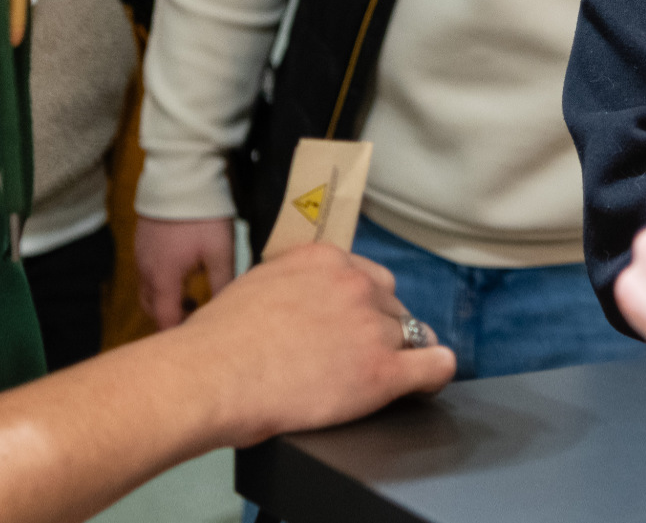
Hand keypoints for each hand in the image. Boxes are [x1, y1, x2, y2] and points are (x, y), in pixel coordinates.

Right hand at [135, 216, 235, 329]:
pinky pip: (146, 274)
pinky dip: (160, 284)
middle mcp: (146, 271)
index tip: (196, 338)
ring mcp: (140, 256)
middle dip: (170, 319)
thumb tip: (227, 309)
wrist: (179, 177)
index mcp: (163, 278)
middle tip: (197, 319)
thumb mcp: (220, 251)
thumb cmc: (202, 217)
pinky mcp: (141, 243)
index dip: (178, 333)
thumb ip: (223, 283)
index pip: (164, 319)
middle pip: (151, 309)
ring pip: (147, 291)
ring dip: (164, 301)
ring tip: (191, 297)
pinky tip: (181, 274)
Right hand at [170, 242, 454, 444]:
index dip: (366, 306)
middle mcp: (355, 285)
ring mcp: (372, 327)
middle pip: (392, 307)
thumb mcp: (257, 286)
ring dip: (402, 354)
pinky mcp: (382, 370)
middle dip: (381, 330)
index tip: (359, 324)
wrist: (209, 376)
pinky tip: (429, 384)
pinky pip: (433, 366)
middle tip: (362, 356)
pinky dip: (436, 375)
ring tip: (393, 376)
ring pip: (413, 336)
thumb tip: (297, 305)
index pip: (369, 278)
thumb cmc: (216, 342)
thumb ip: (291, 288)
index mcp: (325, 260)